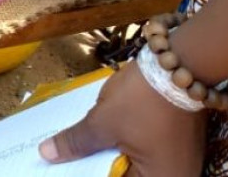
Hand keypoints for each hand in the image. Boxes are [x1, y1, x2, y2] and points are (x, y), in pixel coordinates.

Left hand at [41, 63, 206, 175]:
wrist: (179, 63)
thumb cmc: (142, 99)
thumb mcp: (103, 122)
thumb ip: (77, 143)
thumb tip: (47, 154)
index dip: (88, 171)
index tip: (66, 166)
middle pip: (127, 175)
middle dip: (98, 164)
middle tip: (68, 157)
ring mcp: (180, 161)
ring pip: (136, 165)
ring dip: (109, 156)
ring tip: (81, 147)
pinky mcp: (180, 144)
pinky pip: (147, 153)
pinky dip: (125, 147)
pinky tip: (103, 138)